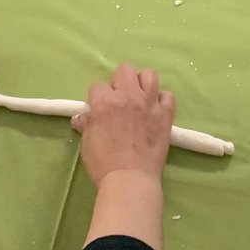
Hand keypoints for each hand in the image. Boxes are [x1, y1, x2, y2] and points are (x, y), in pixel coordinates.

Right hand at [72, 64, 174, 186]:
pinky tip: (155, 111)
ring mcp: (149, 103)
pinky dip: (162, 101)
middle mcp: (128, 96)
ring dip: (142, 84)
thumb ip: (86, 125)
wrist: (130, 179)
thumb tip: (81, 117)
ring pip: (149, 75)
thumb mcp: (88, 143)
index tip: (99, 109)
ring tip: (139, 98)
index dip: (97, 97)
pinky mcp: (165, 114)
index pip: (97, 86)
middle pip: (125, 70)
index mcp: (105, 102)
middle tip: (119, 100)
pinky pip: (168, 96)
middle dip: (119, 82)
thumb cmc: (103, 163)